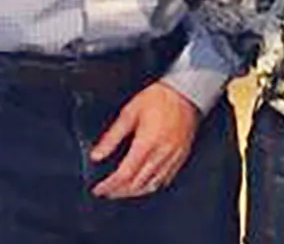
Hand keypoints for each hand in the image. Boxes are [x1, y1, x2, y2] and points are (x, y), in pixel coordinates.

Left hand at [89, 81, 200, 199]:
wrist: (186, 91)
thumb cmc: (160, 98)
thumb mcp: (129, 112)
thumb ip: (112, 136)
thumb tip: (97, 154)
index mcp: (147, 143)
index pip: (124, 174)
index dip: (109, 185)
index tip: (99, 189)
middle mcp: (161, 153)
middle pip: (137, 184)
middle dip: (119, 191)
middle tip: (107, 191)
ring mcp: (173, 156)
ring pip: (153, 185)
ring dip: (135, 192)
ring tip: (122, 191)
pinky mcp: (181, 155)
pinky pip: (167, 179)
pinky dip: (153, 185)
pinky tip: (144, 184)